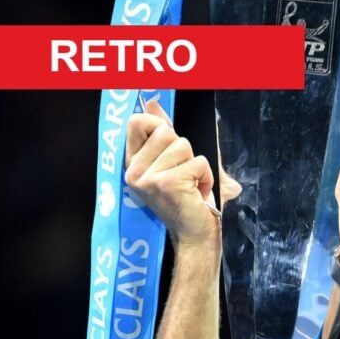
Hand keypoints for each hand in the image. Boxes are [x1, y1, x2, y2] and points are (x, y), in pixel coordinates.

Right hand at [125, 99, 217, 247]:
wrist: (195, 234)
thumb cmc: (187, 200)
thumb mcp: (173, 162)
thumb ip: (163, 133)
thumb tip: (152, 103)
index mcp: (133, 164)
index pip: (137, 122)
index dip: (158, 124)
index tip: (169, 143)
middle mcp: (134, 171)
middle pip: (166, 131)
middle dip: (184, 150)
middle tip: (183, 174)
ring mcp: (148, 177)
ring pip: (183, 145)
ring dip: (196, 165)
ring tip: (190, 185)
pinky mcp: (167, 183)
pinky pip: (198, 162)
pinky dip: (206, 177)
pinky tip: (197, 193)